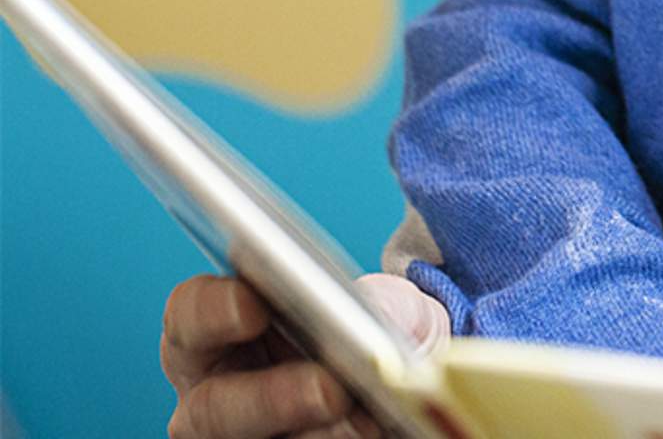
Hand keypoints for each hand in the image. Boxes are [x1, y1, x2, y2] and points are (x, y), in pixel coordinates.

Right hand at [161, 272, 447, 438]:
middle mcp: (216, 396)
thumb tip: (381, 317)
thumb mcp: (385, 308)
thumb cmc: (372, 336)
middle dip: (270, 398)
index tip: (251, 307)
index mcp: (220, 333)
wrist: (407, 387)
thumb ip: (381, 302)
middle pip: (211, 406)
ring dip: (312, 436)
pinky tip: (373, 432)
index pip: (188, 317)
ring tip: (365, 422)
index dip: (210, 310)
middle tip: (330, 388)